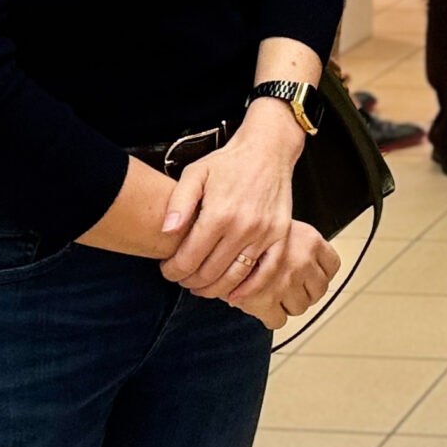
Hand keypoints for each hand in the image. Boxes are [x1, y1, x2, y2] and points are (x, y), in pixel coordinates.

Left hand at [159, 104, 301, 296]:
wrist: (267, 151)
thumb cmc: (228, 163)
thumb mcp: (195, 174)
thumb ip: (179, 203)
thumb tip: (166, 231)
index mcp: (219, 213)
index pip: (189, 258)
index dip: (173, 270)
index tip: (167, 270)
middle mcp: (243, 227)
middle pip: (210, 272)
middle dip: (190, 282)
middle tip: (181, 279)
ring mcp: (264, 234)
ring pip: (236, 277)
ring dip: (215, 290)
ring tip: (202, 288)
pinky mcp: (280, 236)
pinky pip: (267, 272)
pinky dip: (250, 289)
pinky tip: (235, 296)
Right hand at [229, 221, 341, 324]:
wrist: (218, 241)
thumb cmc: (245, 231)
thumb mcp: (277, 226)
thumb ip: (294, 243)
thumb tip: (303, 259)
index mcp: (310, 240)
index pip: (332, 266)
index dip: (320, 273)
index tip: (310, 275)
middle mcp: (302, 262)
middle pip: (318, 291)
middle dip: (304, 292)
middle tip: (288, 287)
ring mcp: (286, 284)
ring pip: (300, 307)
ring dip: (288, 304)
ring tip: (273, 295)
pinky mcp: (267, 303)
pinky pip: (278, 321)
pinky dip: (271, 317)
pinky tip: (261, 306)